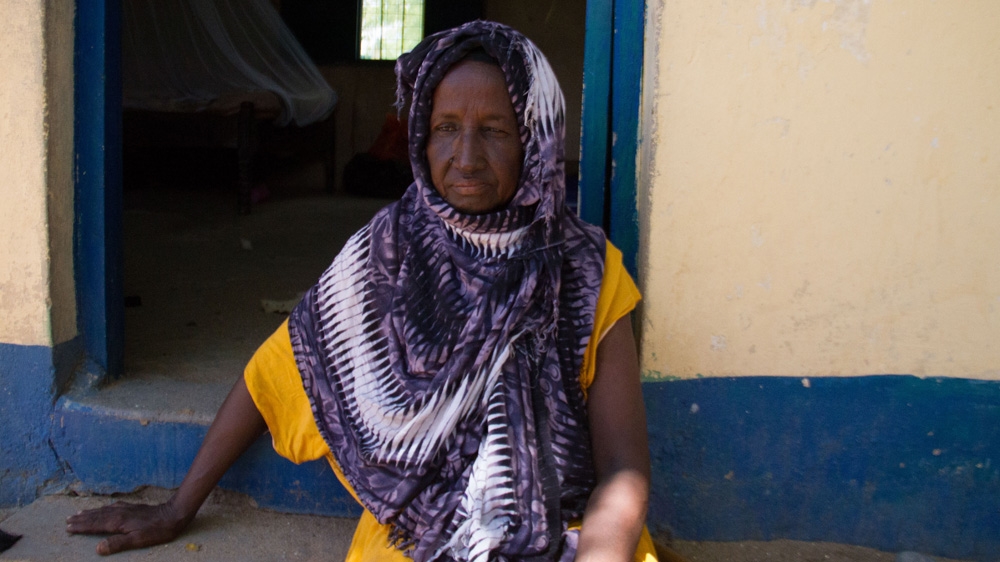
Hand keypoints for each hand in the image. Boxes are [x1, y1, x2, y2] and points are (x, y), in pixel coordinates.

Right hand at [66, 499, 189, 554]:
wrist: (173, 514)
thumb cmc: (156, 530)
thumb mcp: (137, 540)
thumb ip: (117, 544)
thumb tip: (97, 548)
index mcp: (117, 522)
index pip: (94, 524)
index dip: (81, 526)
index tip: (68, 527)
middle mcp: (119, 513)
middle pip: (96, 516)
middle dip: (81, 519)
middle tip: (67, 520)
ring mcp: (125, 509)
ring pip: (103, 510)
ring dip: (90, 513)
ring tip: (79, 513)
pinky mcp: (132, 507)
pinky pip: (112, 507)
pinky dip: (103, 508)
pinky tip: (104, 508)